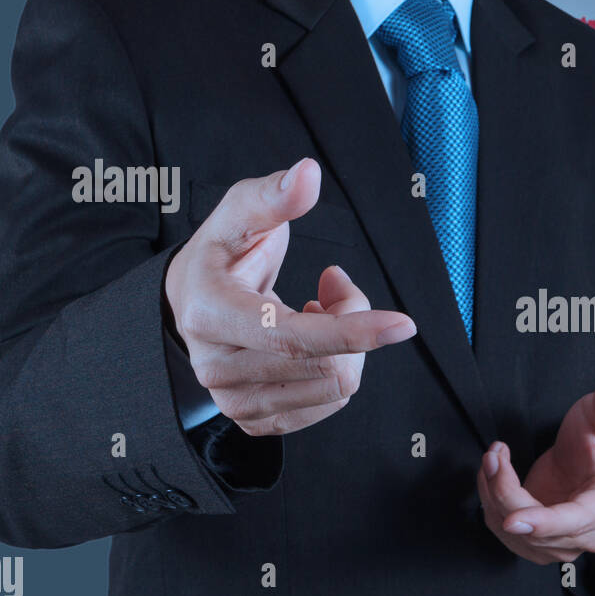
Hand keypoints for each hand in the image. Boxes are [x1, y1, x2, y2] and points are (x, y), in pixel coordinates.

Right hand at [164, 158, 416, 435]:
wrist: (191, 300)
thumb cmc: (223, 251)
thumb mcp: (241, 212)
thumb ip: (275, 195)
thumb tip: (307, 174)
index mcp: (209, 313)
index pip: (293, 336)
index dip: (353, 330)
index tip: (403, 324)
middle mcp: (216, 367)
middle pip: (328, 365)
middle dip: (353, 321)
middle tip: (334, 287)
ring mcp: (233, 401)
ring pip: (336, 389)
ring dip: (347, 348)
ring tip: (316, 311)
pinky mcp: (254, 421)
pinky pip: (329, 407)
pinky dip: (336, 369)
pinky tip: (313, 343)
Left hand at [476, 376, 594, 564]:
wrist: (592, 461)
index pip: (577, 520)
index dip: (545, 523)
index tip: (513, 519)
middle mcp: (592, 534)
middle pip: (539, 529)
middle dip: (505, 492)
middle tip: (494, 454)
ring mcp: (567, 544)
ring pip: (518, 536)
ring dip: (494, 497)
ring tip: (494, 459)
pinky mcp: (543, 545)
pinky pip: (509, 535)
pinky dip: (493, 506)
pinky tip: (495, 478)